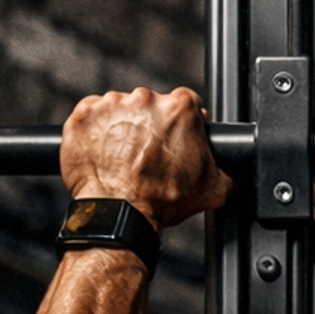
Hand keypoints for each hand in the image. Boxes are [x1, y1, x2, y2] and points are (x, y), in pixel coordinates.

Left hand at [61, 85, 231, 228]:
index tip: (174, 140)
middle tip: (148, 155)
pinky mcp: (84, 115)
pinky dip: (96, 131)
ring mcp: (111, 105)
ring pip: (120, 110)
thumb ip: (225, 169)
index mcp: (180, 108)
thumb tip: (230, 169)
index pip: (187, 104)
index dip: (183, 124)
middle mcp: (145, 99)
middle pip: (151, 105)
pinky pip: (92, 116)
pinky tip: (104, 153)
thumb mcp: (213, 189)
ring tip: (124, 158)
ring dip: (123, 128)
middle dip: (151, 126)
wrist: (120, 214)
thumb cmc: (161, 200)